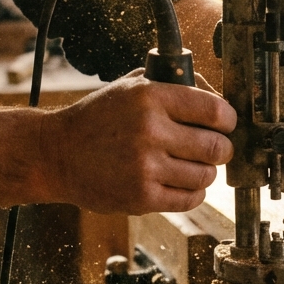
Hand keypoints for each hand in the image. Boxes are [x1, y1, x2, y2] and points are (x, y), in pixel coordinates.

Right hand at [40, 71, 236, 213]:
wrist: (55, 154)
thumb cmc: (98, 118)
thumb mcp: (131, 87)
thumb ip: (175, 85)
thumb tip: (220, 99)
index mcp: (150, 97)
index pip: (215, 111)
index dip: (228, 120)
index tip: (225, 124)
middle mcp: (150, 131)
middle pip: (217, 146)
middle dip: (221, 148)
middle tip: (212, 148)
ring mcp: (145, 167)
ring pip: (206, 175)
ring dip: (204, 171)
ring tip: (189, 165)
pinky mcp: (141, 197)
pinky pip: (190, 198)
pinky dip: (192, 192)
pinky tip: (179, 182)